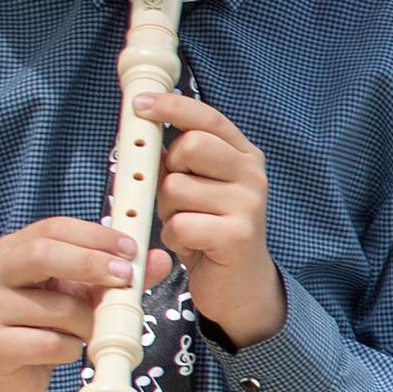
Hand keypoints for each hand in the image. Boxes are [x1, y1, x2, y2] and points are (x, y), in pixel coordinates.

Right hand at [0, 216, 140, 391]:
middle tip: (125, 278)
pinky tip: (69, 349)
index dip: (96, 236)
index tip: (130, 251)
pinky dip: (72, 349)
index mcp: (16, 249)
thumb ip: (120, 277)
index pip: (55, 228)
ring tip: (95, 330)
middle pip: (42, 254)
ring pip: (56, 307)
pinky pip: (50, 344)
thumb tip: (160, 260)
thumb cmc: (47, 323)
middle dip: (91, 264)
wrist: (8, 368)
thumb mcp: (84, 293)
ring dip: (89, 321)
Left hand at [135, 88, 285, 344]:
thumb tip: (144, 134)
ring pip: (177, 187)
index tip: (140, 106)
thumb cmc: (210, 231)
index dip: (171, 107)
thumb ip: (181, 160)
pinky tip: (188, 245)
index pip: (207, 118)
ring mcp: (248, 204)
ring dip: (167, 210)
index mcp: (243, 156)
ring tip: (184, 225)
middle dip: (169, 169)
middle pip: (190, 145)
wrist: (241, 286)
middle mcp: (252, 175)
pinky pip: (180, 224)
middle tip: (175, 195)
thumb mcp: (199, 187)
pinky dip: (173, 237)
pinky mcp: (237, 236)